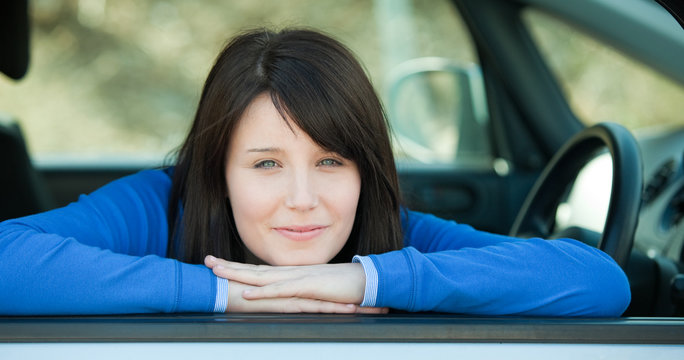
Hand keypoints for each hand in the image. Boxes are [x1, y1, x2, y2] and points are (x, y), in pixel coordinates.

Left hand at [205, 256, 386, 313]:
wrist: (366, 282)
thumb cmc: (345, 288)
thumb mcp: (317, 290)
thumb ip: (302, 292)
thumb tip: (288, 297)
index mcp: (293, 273)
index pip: (260, 270)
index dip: (239, 267)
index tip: (219, 265)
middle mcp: (292, 272)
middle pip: (255, 269)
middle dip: (230, 266)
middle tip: (207, 263)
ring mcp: (299, 277)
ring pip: (263, 276)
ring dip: (239, 274)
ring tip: (218, 273)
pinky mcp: (308, 286)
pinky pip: (282, 290)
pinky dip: (263, 291)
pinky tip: (248, 293)